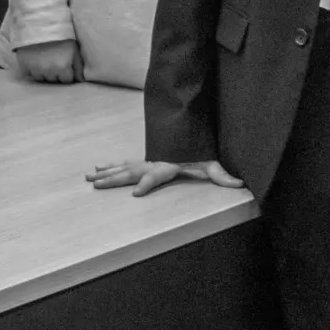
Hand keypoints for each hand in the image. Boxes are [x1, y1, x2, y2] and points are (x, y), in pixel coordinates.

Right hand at [15, 40, 80, 83]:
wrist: (40, 22)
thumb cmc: (60, 35)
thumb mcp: (74, 48)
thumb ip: (78, 66)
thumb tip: (80, 81)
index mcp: (62, 67)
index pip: (67, 81)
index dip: (67, 74)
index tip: (65, 66)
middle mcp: (48, 70)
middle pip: (53, 80)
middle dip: (55, 73)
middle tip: (54, 61)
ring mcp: (35, 68)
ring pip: (40, 78)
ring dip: (43, 72)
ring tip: (44, 60)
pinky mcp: (23, 65)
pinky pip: (27, 74)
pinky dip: (30, 70)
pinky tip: (34, 61)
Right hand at [87, 158, 243, 196]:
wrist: (188, 134)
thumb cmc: (200, 152)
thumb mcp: (212, 164)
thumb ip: (223, 175)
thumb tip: (241, 184)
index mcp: (167, 167)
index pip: (155, 177)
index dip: (146, 185)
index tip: (135, 194)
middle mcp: (153, 164)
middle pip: (130, 172)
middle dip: (113, 179)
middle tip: (96, 185)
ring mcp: (146, 162)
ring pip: (122, 167)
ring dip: (106, 173)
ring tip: (89, 177)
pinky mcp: (143, 161)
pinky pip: (124, 163)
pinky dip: (109, 166)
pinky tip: (97, 169)